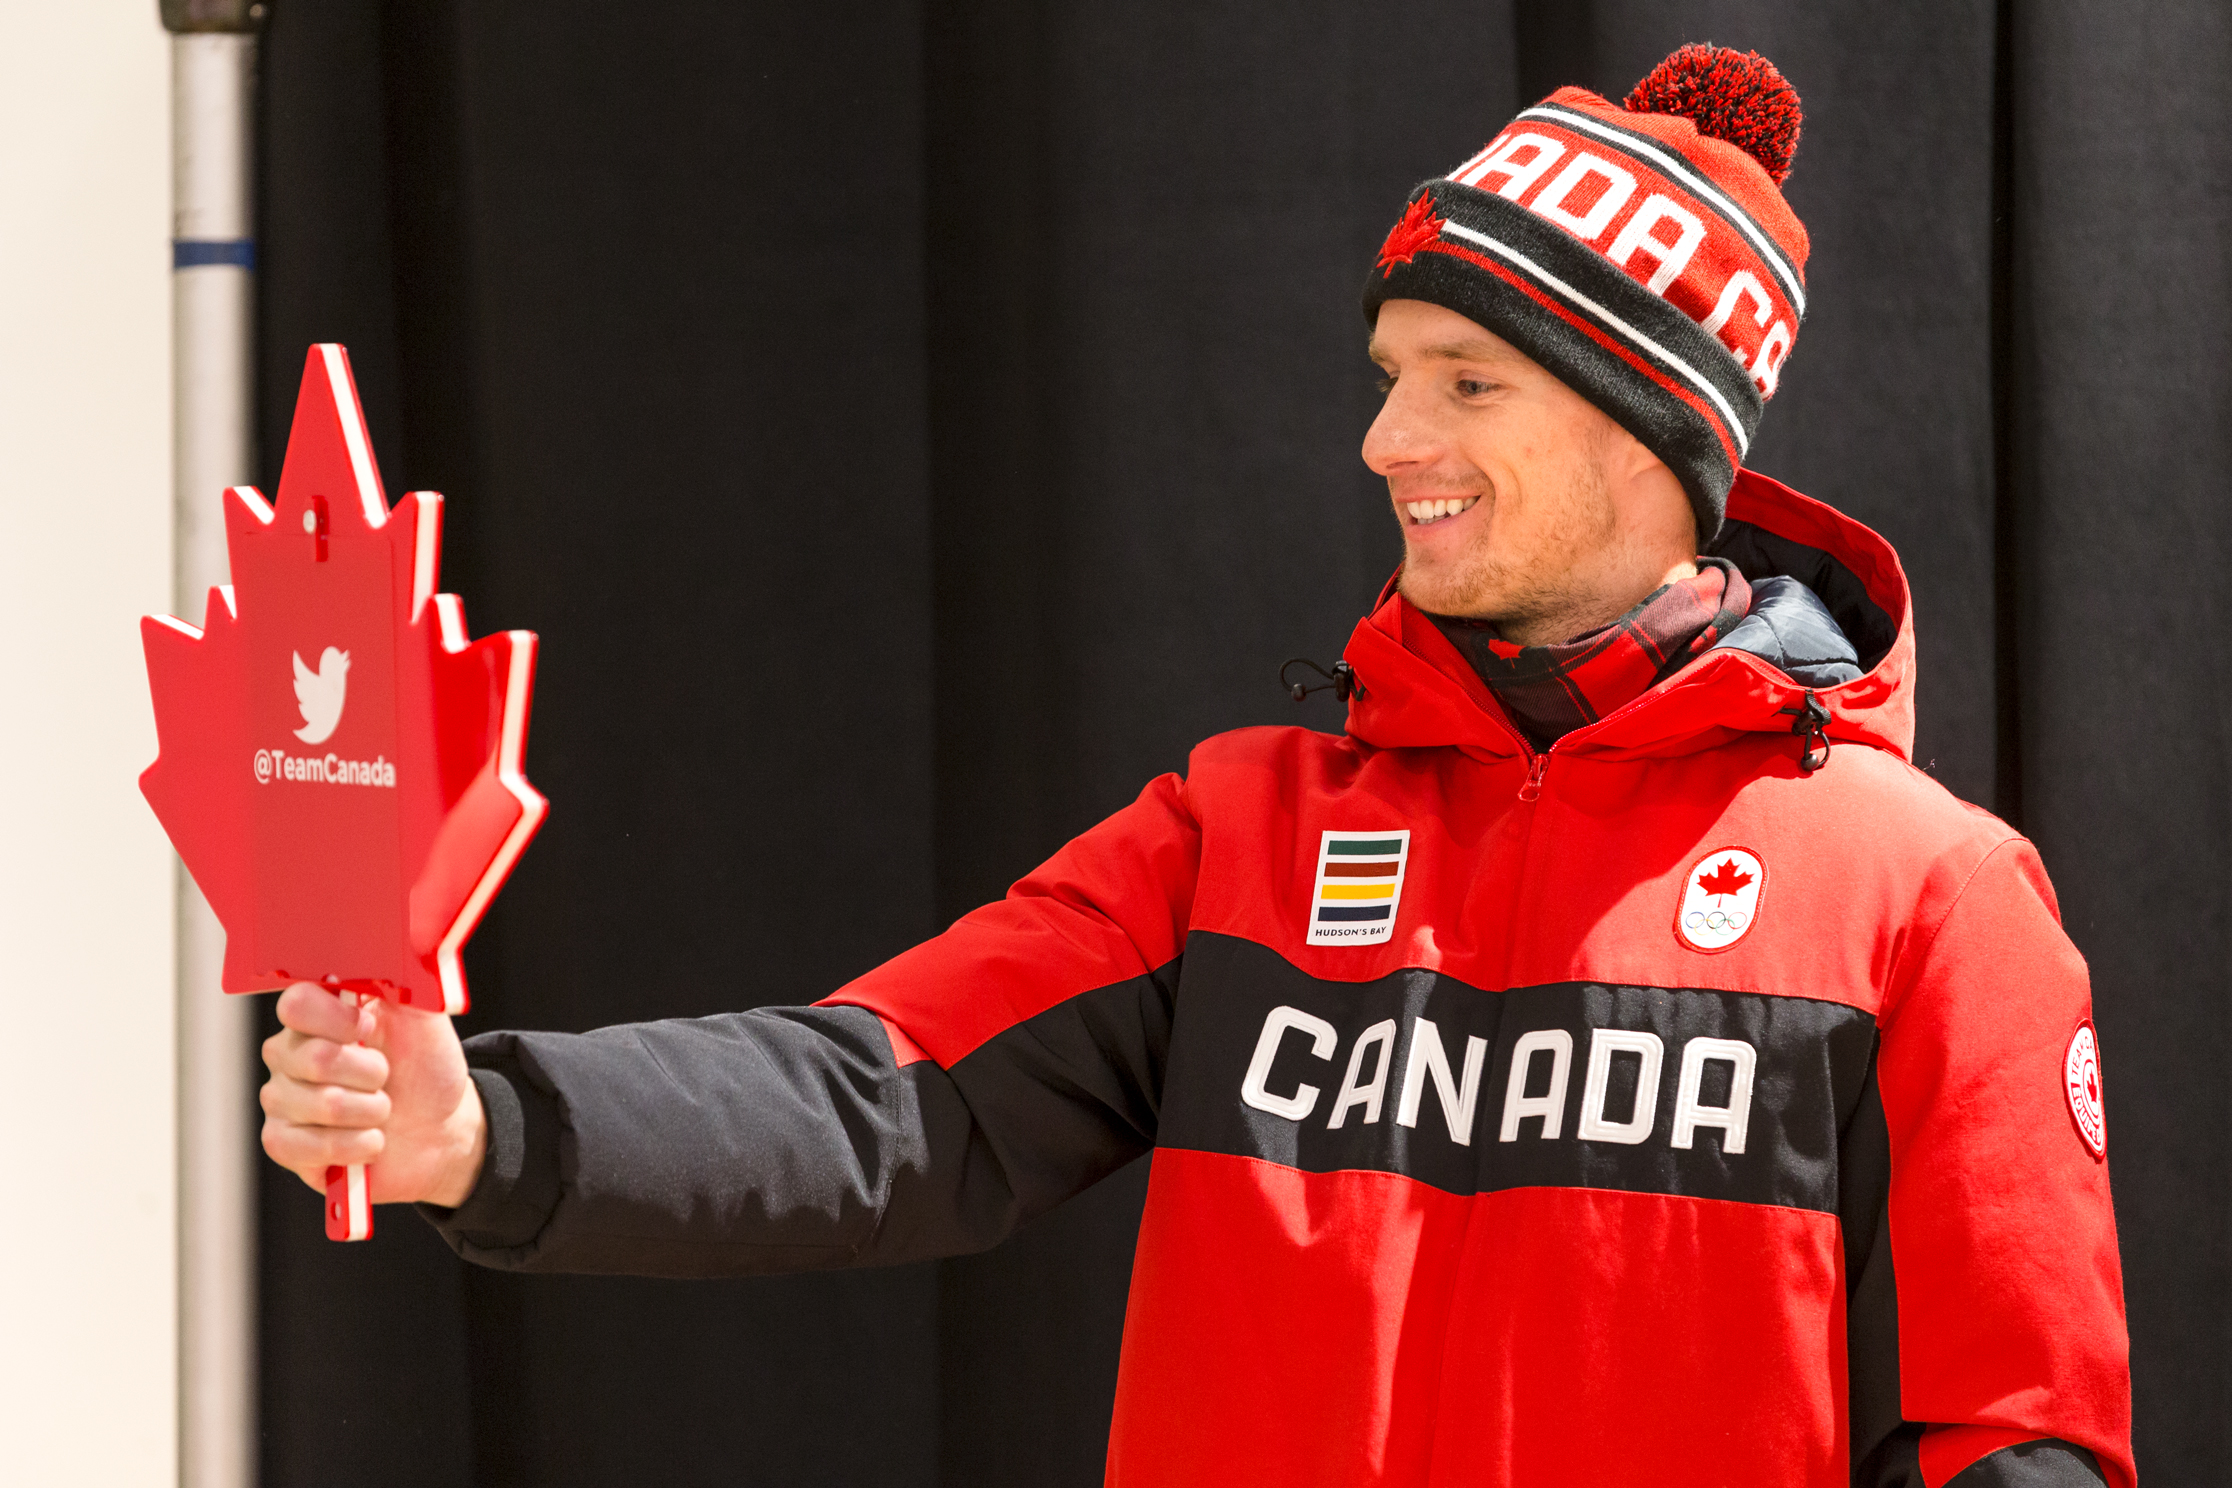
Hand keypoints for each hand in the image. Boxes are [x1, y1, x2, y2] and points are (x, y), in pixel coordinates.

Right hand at [259, 983, 486, 1207]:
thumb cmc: (426, 1068)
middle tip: (386, 1076)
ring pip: (322, 1105)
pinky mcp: (284, 1144)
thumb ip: (404, 984)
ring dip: (372, 1112)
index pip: (296, 1005)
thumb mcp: (424, 1018)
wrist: (441, 1127)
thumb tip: (387, 956)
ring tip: (383, 1109)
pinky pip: (307, 1146)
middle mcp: (290, 1054)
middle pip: (314, 1058)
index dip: (337, 1019)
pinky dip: (356, 1146)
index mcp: (318, 1016)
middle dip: (372, 1073)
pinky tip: (369, 1140)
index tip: (369, 1026)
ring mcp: (282, 1100)